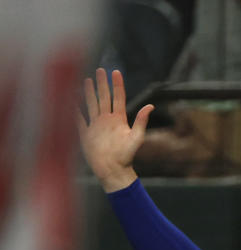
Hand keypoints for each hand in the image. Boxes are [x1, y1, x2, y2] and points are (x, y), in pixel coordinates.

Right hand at [75, 68, 153, 192]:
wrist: (112, 170)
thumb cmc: (126, 156)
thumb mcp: (136, 137)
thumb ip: (141, 121)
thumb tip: (151, 106)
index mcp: (119, 120)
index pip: (118, 98)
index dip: (117, 85)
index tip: (115, 72)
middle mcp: (107, 120)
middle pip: (104, 97)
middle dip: (102, 84)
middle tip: (100, 70)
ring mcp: (96, 126)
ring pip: (91, 104)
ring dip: (89, 92)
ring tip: (86, 79)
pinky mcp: (86, 134)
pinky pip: (78, 119)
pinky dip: (74, 110)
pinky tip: (71, 101)